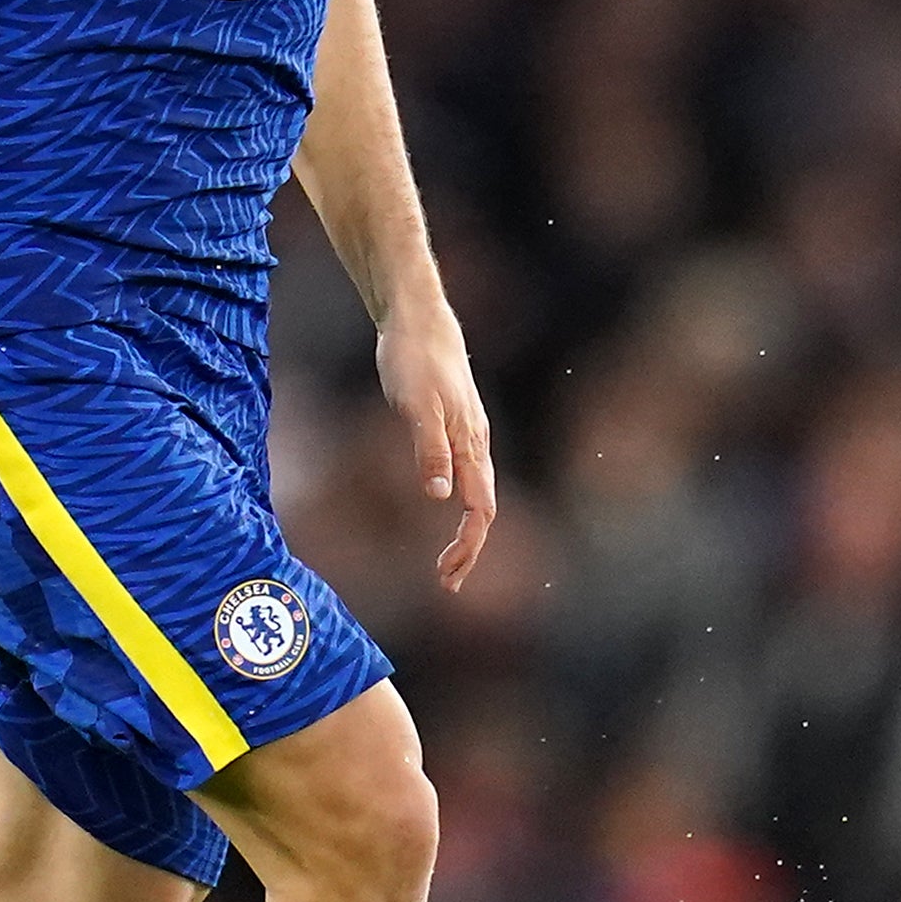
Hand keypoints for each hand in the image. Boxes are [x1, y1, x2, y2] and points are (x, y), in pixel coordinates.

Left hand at [375, 301, 495, 590]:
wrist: (419, 318)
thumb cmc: (416, 358)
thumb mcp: (417, 405)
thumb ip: (430, 449)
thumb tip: (441, 497)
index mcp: (471, 444)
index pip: (480, 509)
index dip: (468, 546)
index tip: (447, 574)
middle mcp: (476, 444)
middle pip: (484, 509)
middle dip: (470, 550)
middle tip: (446, 583)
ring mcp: (468, 434)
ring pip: (477, 493)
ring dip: (466, 532)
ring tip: (446, 561)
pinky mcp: (455, 424)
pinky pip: (466, 474)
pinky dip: (458, 502)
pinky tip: (443, 503)